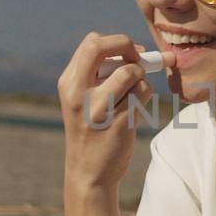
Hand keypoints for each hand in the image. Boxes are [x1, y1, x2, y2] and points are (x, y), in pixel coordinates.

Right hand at [57, 31, 171, 189]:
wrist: (89, 172)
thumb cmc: (91, 130)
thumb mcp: (81, 100)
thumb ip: (99, 74)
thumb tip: (136, 50)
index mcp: (68, 83)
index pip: (92, 42)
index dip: (116, 42)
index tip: (130, 53)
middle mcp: (79, 93)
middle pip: (103, 47)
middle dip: (127, 46)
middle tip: (138, 59)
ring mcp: (98, 109)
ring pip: (132, 72)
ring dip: (141, 79)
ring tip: (133, 96)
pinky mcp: (119, 123)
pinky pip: (143, 93)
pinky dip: (146, 96)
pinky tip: (135, 110)